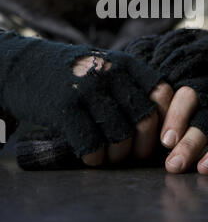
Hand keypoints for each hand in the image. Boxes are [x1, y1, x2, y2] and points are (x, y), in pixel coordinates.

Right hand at [0, 31, 163, 163]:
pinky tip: (91, 158)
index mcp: (125, 62)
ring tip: (110, 157)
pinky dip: (95, 158)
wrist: (26, 66)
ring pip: (120, 136)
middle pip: (144, 119)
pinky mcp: (65, 108)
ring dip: (118, 156)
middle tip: (133, 155)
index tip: (160, 138)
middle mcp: (110, 72)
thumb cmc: (73, 74)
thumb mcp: (106, 66)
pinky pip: (92, 145)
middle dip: (142, 146)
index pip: (162, 92)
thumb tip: (162, 122)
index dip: (167, 120)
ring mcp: (87, 89)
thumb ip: (131, 85)